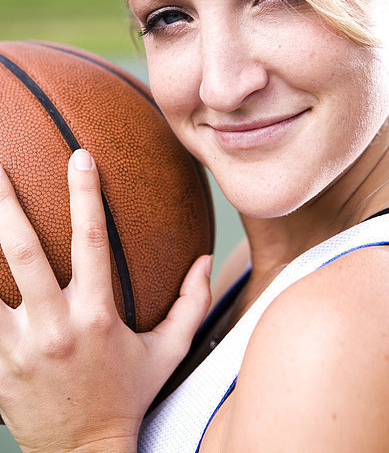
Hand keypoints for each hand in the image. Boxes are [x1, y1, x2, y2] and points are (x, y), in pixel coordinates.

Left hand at [0, 150, 211, 452]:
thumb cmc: (128, 395)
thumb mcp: (168, 351)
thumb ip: (191, 303)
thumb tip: (205, 259)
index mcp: (98, 316)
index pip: (92, 240)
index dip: (86, 194)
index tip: (81, 156)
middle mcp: (55, 326)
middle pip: (23, 252)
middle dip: (6, 204)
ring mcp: (18, 346)